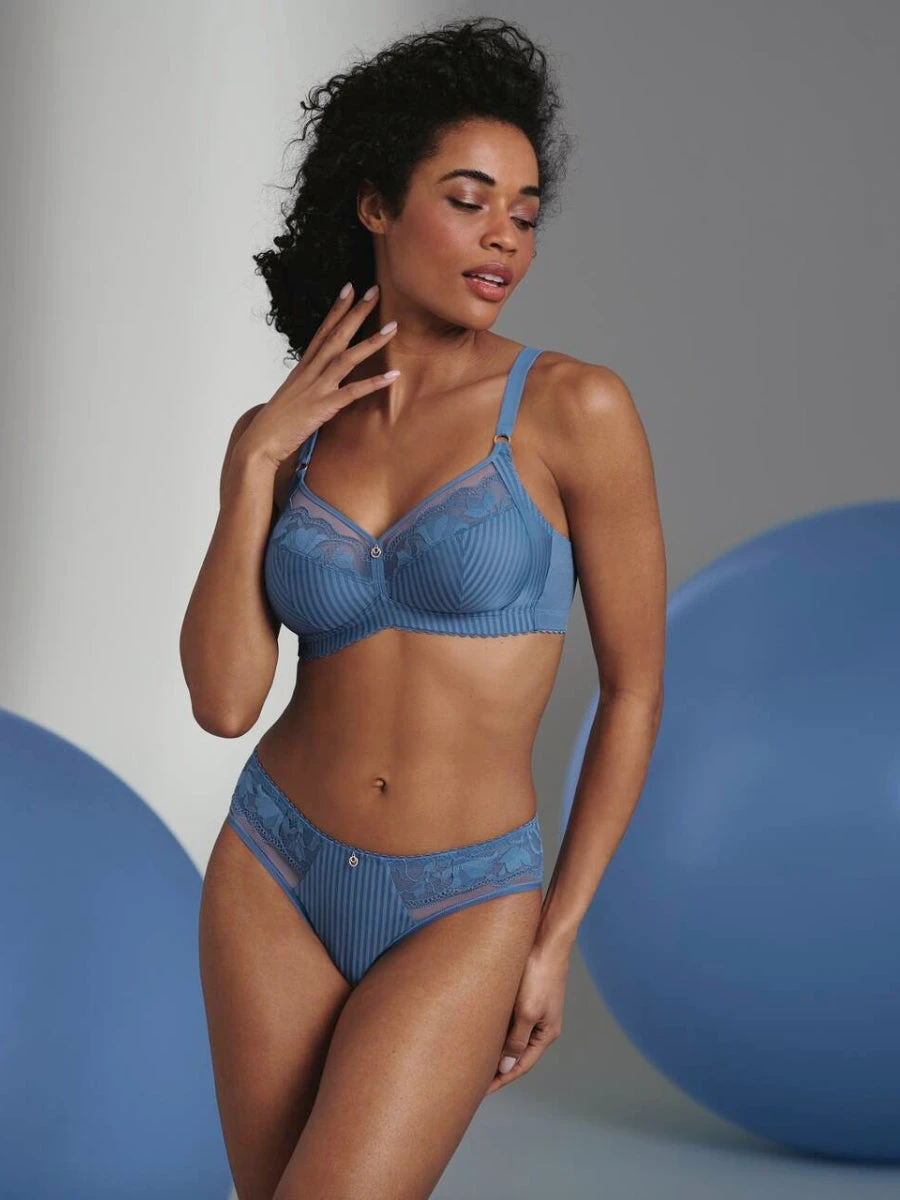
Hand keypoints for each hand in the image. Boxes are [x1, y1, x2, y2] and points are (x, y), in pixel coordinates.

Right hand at [239, 282, 398, 469]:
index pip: (322, 330)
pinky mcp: (323, 407)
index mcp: (303, 368)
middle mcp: (310, 372)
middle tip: (374, 290)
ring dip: (371, 342)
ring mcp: (317, 388)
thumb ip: (308, 383)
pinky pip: (352, 392)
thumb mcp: (293, 395)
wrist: (261, 442)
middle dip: (356, 312)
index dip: (337, 309)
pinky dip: (373, 382)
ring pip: (346, 358)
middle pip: (336, 335)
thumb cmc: (276, 422)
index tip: (350, 288)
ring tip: (393, 328)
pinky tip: (392, 375)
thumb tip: (319, 379)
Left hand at [485, 936, 571, 1095]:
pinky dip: (495, 1029)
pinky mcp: (525, 995)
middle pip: (516, 1053)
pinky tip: (480, 1030)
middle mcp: (541, 1024)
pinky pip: (508, 1020)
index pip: (521, 1065)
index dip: (501, 1079)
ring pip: (510, 1036)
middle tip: (473, 1079)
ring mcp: (534, 1009)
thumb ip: (516, 1040)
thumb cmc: (539, 974)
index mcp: (546, 1033)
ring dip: (494, 1047)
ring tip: (473, 1058)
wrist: (546, 939)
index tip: (480, 1092)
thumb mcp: (527, 1012)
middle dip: (496, 1067)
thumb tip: (506, 1066)